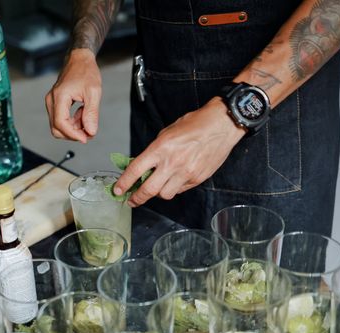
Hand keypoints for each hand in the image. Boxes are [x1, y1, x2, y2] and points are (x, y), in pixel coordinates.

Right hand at [45, 49, 101, 142]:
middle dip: (73, 134)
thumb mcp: (93, 92)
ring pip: (58, 126)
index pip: (61, 124)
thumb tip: (91, 131)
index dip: (73, 135)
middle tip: (89, 131)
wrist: (79, 59)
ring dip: (74, 128)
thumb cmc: (86, 71)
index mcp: (59, 97)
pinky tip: (82, 114)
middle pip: (57, 129)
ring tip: (87, 117)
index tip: (86, 138)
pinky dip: (72, 122)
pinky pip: (61, 120)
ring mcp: (51, 102)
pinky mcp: (55, 104)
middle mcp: (51, 100)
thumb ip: (91, 113)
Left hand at [114, 97, 245, 206]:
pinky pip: (180, 190)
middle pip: (148, 190)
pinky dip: (174, 188)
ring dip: (157, 193)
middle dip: (136, 198)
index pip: (136, 170)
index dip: (124, 183)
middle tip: (131, 200)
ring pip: (164, 194)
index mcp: (161, 148)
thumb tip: (142, 166)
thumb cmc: (195, 124)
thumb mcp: (167, 132)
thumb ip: (154, 151)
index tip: (117, 190)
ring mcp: (186, 173)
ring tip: (157, 187)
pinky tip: (174, 180)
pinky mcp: (197, 179)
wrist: (222, 125)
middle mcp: (172, 163)